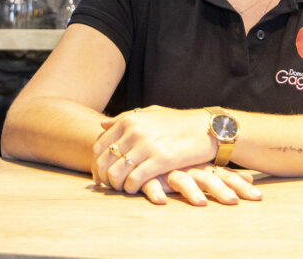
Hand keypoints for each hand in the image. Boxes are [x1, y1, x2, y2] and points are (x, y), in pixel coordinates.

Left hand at [92, 106, 216, 194]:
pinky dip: (131, 188)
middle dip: (104, 177)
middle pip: (104, 161)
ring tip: (124, 187)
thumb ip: (125, 118)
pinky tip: (135, 188)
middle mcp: (134, 131)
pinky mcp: (160, 160)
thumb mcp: (150, 114)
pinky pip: (134, 180)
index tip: (102, 175)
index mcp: (129, 120)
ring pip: (116, 173)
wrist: (206, 128)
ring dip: (116, 185)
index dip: (97, 164)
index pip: (99, 146)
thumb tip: (102, 124)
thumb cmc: (178, 122)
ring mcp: (146, 145)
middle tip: (111, 185)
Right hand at [140, 165, 262, 205]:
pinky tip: (161, 200)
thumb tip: (251, 178)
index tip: (256, 195)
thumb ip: (222, 172)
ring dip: (191, 191)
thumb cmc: (181, 154)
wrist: (149, 139)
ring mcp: (171, 169)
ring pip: (183, 180)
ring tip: (200, 203)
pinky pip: (151, 183)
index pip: (224, 174)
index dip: (239, 184)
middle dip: (221, 190)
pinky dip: (155, 190)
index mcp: (203, 164)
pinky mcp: (150, 173)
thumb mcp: (203, 163)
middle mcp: (190, 166)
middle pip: (208, 178)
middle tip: (234, 202)